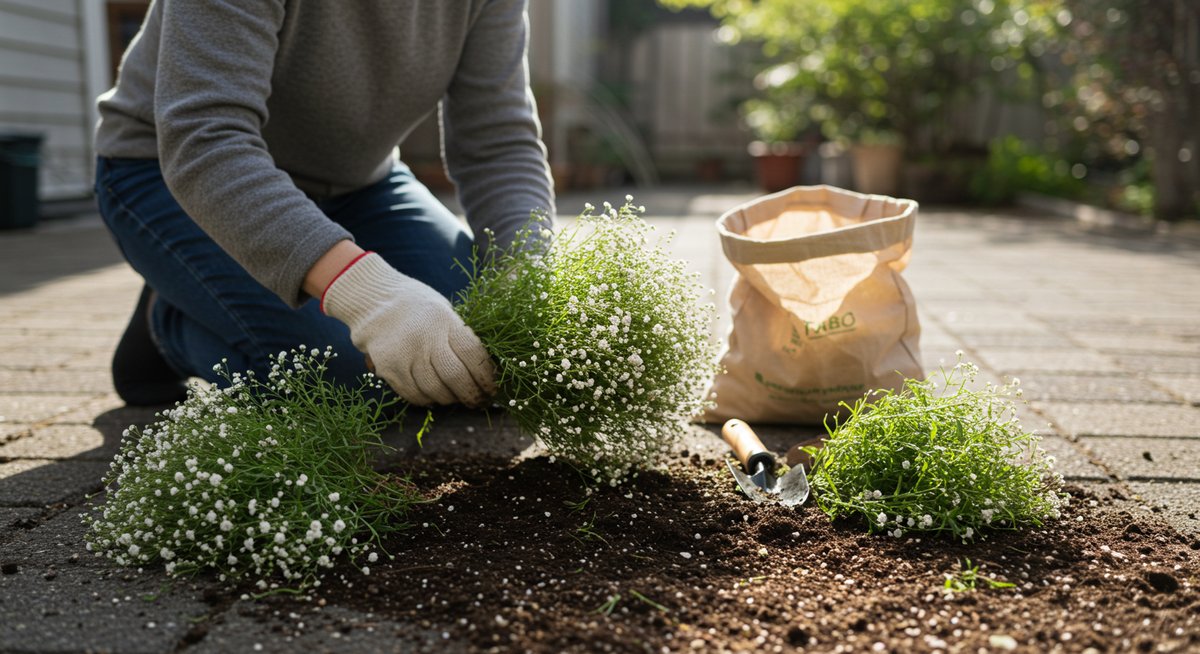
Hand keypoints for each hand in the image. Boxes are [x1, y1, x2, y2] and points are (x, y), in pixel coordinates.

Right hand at [321, 253, 495, 405]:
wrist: (373, 300)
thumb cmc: (418, 307)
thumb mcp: (444, 311)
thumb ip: (460, 337)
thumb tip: (483, 371)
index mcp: (445, 320)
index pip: (474, 355)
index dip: (486, 377)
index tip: (491, 387)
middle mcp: (425, 338)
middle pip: (456, 378)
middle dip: (472, 395)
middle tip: (478, 401)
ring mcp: (405, 355)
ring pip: (435, 391)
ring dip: (450, 399)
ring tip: (456, 397)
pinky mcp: (389, 369)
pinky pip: (413, 395)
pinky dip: (428, 400)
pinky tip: (434, 395)